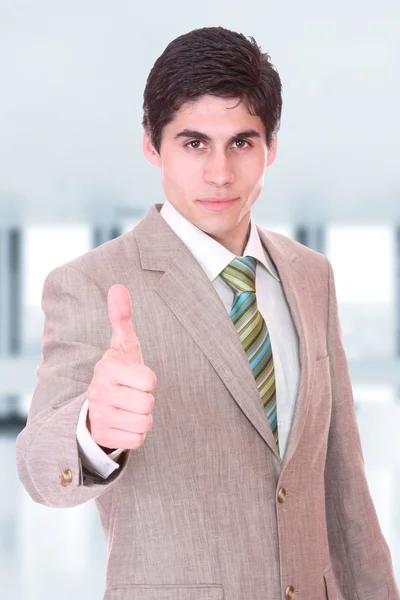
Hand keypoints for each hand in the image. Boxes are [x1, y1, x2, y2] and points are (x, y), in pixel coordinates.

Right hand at [86, 284, 155, 449]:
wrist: (94, 409)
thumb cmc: (117, 374)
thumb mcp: (121, 347)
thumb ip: (121, 318)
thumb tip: (118, 287)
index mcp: (107, 369)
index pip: (149, 381)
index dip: (148, 381)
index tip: (135, 378)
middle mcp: (99, 392)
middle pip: (148, 403)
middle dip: (146, 401)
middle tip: (132, 396)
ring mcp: (100, 416)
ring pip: (145, 422)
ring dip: (142, 417)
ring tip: (129, 409)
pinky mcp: (104, 436)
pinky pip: (139, 439)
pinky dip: (136, 434)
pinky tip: (124, 424)